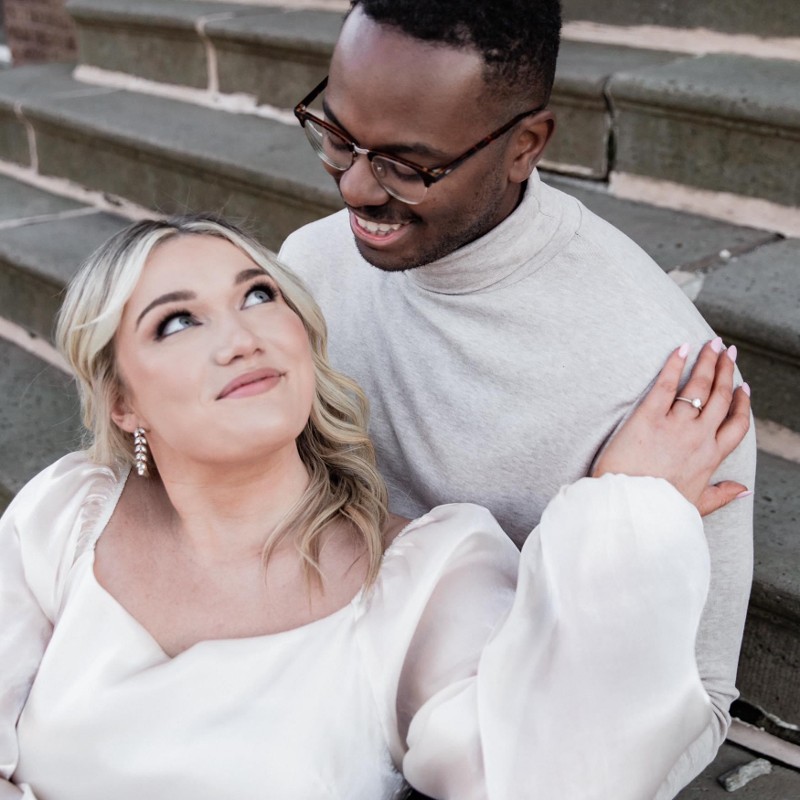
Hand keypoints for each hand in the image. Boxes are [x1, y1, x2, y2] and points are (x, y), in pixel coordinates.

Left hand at [593, 339, 750, 515]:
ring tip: (712, 344)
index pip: (736, 424)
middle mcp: (698, 437)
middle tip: (728, 351)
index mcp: (711, 457)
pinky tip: (682, 348)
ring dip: (707, 362)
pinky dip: (674, 364)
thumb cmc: (658, 510)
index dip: (742, 403)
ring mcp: (675, 425)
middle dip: (726, 371)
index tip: (744, 388)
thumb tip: (744, 490)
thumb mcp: (696, 506)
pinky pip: (664, 384)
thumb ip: (721, 494)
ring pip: (699, 386)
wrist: (628, 509)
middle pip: (720, 397)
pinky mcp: (647, 417)